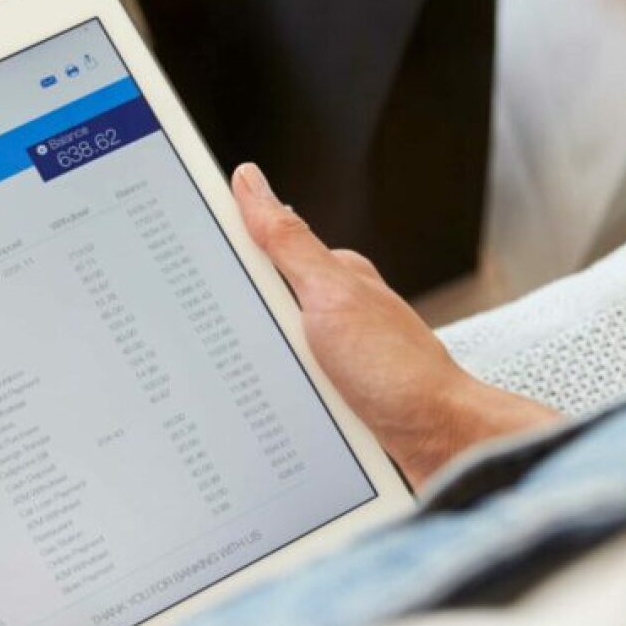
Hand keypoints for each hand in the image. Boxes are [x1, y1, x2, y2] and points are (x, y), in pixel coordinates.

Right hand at [231, 163, 556, 486]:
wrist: (440, 443)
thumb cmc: (398, 371)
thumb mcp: (330, 295)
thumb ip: (287, 243)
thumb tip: (251, 183)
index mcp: (331, 274)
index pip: (261, 247)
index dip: (223, 251)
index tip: (185, 260)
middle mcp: (333, 309)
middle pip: (258, 303)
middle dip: (234, 320)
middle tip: (227, 337)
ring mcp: (335, 352)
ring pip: (269, 349)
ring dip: (257, 367)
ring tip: (258, 382)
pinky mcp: (335, 390)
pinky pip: (287, 385)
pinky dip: (277, 396)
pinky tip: (274, 408)